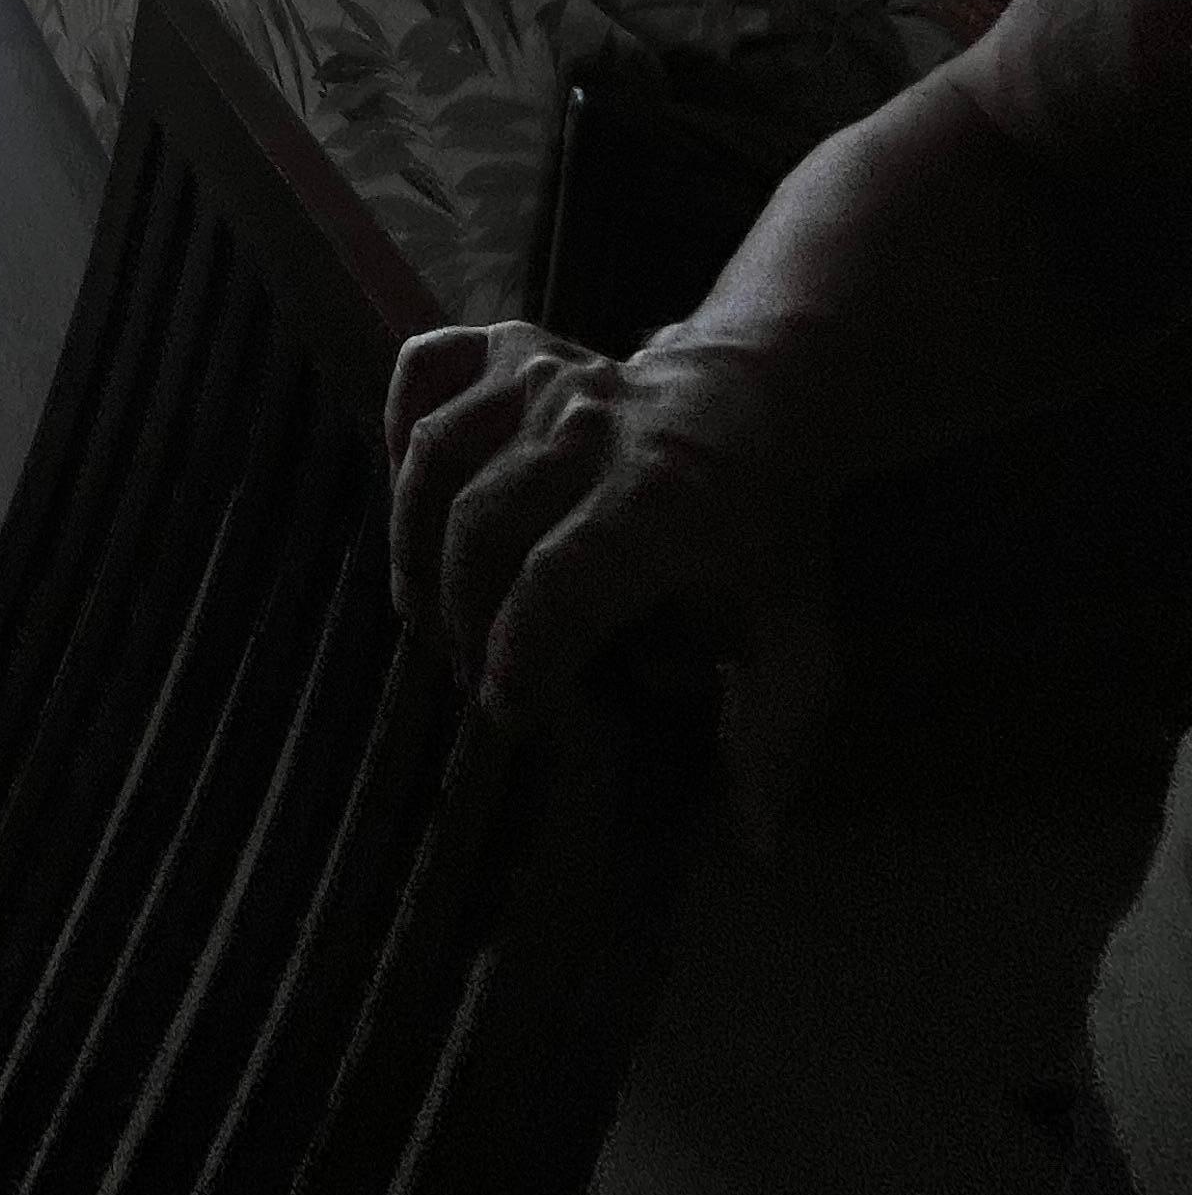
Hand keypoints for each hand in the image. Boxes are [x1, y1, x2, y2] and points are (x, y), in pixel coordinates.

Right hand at [386, 320, 836, 845]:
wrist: (758, 401)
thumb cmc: (762, 535)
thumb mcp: (794, 636)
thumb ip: (773, 737)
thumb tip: (755, 849)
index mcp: (661, 502)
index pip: (558, 583)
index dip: (518, 655)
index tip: (508, 714)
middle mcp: (593, 429)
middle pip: (483, 521)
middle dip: (461, 611)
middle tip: (466, 671)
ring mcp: (547, 376)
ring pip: (440, 452)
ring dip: (413, 536)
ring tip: (422, 607)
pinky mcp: (513, 345)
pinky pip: (428, 367)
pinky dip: (401, 418)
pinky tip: (409, 482)